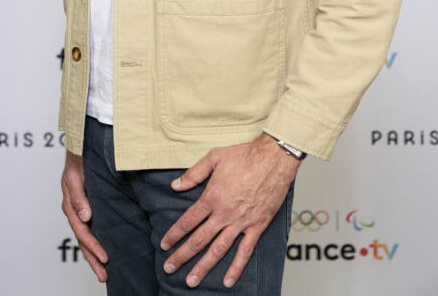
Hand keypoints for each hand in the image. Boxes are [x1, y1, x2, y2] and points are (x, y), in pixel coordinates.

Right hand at [61, 150, 108, 282]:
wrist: (78, 150)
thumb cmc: (76, 161)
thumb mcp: (74, 177)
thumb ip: (78, 197)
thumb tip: (85, 217)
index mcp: (70, 206)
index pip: (82, 232)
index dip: (93, 246)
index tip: (105, 257)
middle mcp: (74, 211)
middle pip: (83, 241)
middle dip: (93, 259)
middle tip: (104, 275)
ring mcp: (79, 211)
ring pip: (86, 238)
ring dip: (93, 255)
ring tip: (104, 271)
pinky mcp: (86, 208)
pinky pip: (89, 229)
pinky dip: (94, 242)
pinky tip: (103, 250)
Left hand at [160, 133, 300, 288]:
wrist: (273, 159)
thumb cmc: (245, 155)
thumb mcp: (214, 157)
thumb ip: (194, 174)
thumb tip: (175, 185)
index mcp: (212, 197)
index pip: (188, 221)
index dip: (174, 234)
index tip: (165, 244)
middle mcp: (224, 213)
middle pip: (199, 240)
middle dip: (182, 255)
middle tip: (170, 268)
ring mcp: (241, 222)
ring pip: (218, 250)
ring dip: (203, 267)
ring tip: (191, 281)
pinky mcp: (257, 226)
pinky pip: (245, 251)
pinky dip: (236, 268)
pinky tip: (227, 281)